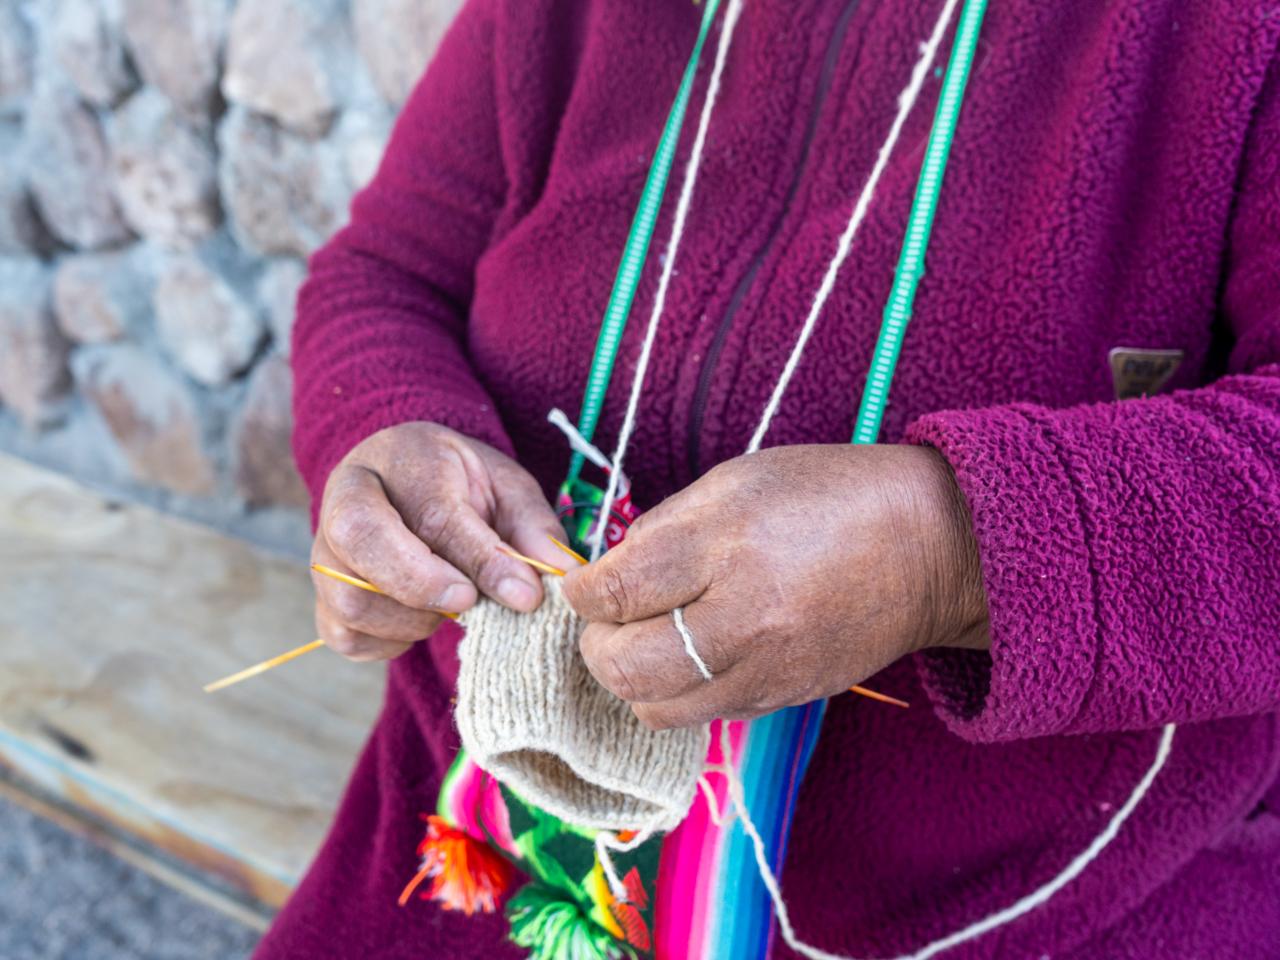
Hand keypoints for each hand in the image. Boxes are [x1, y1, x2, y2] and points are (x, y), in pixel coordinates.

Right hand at [312, 422, 564, 660]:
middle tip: (470, 604)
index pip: (433, 512)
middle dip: (422, 584)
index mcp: (402, 458)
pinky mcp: (321, 598)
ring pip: (352, 598)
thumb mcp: (505, 486)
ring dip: (414, 619)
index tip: (524, 594)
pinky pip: (345, 636)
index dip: (480, 558)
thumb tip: (558, 572)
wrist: (407, 481)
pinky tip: (422, 622)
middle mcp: (346, 497)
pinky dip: (391, 643)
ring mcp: (325, 550)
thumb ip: (532, 525)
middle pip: (361, 540)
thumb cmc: (460, 486)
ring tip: (454, 605)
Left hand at [562, 444, 988, 728]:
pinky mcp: (784, 700)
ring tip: (646, 640)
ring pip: (655, 708)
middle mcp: (745, 619)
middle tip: (606, 618)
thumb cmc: (830, 496)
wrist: (930, 547)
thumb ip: (663, 527)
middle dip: (595, 644)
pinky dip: (679, 692)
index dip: (581, 592)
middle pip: (624, 667)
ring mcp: (766, 671)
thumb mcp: (737, 480)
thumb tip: (610, 572)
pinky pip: (703, 715)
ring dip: (633, 678)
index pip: (618, 592)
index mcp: (728, 546)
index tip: (580, 584)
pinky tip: (693, 654)